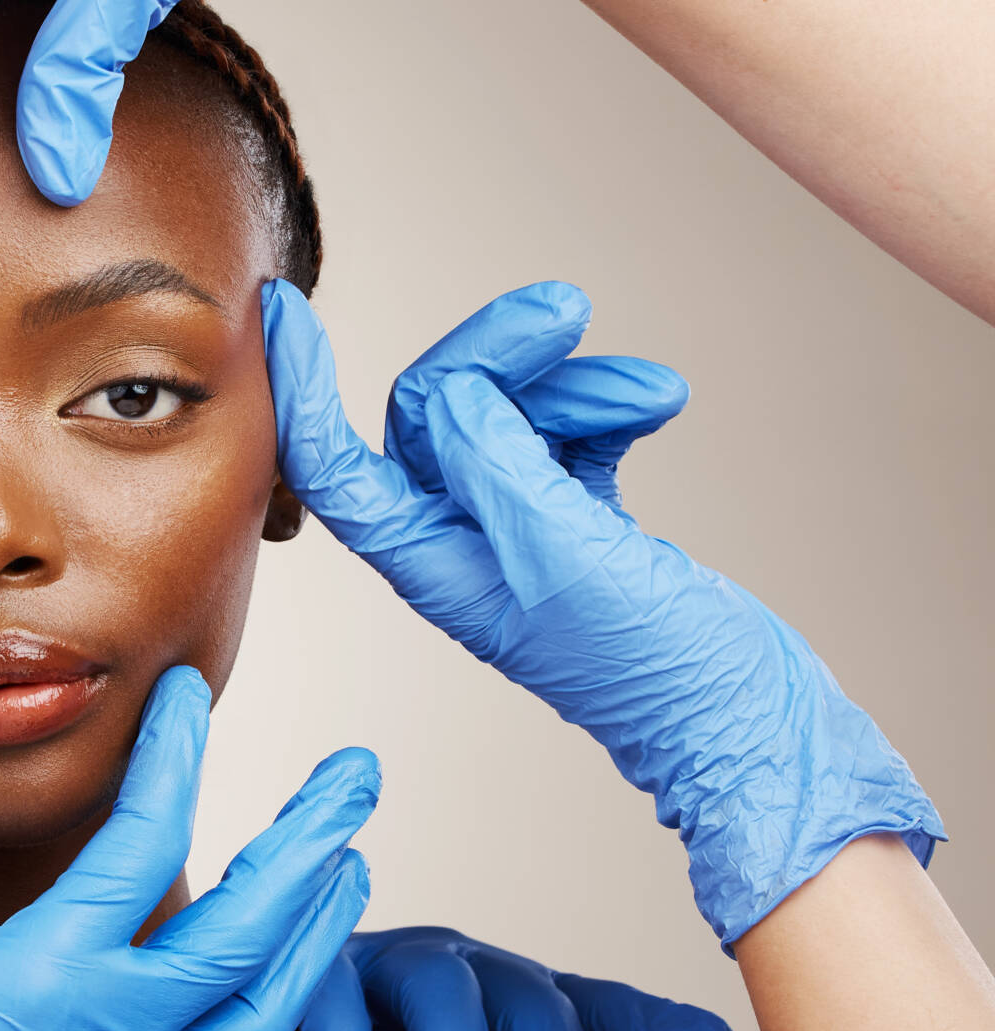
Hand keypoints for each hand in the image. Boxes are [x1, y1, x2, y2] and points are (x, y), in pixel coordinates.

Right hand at [0, 670, 377, 1030]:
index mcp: (49, 978)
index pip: (145, 839)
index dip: (172, 754)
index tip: (186, 688)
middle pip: (253, 927)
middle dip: (315, 839)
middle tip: (363, 772)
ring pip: (265, 1009)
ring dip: (313, 931)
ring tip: (352, 869)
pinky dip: (269, 1007)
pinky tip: (264, 982)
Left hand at [263, 279, 942, 944]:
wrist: (745, 720)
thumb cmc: (654, 668)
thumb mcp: (567, 559)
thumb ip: (500, 470)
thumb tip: (450, 398)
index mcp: (429, 562)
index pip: (334, 465)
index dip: (303, 388)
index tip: (285, 312)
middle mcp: (459, 543)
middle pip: (436, 415)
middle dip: (495, 357)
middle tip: (562, 310)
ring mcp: (517, 530)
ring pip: (509, 416)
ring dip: (575, 386)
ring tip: (648, 393)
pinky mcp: (576, 521)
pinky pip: (565, 435)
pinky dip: (605, 410)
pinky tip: (655, 404)